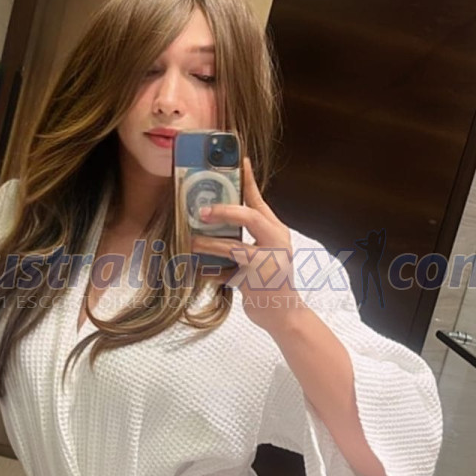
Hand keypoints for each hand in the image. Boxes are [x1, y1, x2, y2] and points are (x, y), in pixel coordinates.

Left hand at [189, 157, 306, 332]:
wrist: (284, 315)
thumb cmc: (271, 281)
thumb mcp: (265, 254)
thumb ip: (248, 237)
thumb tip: (214, 219)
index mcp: (277, 231)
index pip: (260, 200)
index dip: (249, 179)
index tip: (240, 160)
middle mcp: (276, 242)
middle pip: (249, 217)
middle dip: (223, 211)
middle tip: (201, 212)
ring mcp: (268, 263)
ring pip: (232, 247)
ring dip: (208, 244)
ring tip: (191, 243)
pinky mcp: (256, 282)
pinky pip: (224, 273)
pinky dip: (209, 273)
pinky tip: (198, 272)